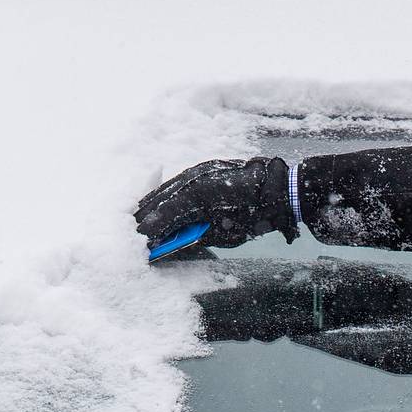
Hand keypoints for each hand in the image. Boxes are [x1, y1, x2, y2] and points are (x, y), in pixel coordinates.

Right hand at [136, 157, 298, 250]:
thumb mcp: (224, 236)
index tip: (140, 242)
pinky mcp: (204, 169)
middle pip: (161, 199)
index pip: (165, 216)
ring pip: (168, 188)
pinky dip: (168, 193)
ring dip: (154, 202)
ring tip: (139, 215)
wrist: (278, 189)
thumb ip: (195, 237)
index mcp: (196, 197)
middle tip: (134, 231)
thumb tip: (173, 243)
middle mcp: (193, 179)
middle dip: (146, 216)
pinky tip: (160, 199)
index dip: (151, 231)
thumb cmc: (254, 216)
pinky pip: (179, 182)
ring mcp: (198, 171)